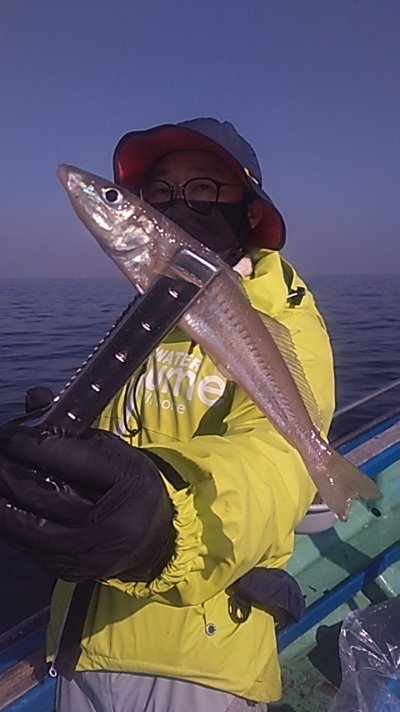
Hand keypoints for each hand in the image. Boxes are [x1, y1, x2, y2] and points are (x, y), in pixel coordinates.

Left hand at [0, 427, 174, 581]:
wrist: (157, 536)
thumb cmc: (128, 485)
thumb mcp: (110, 450)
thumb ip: (71, 428)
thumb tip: (34, 396)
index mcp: (128, 481)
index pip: (75, 461)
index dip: (34, 447)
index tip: (6, 436)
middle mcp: (114, 522)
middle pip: (48, 497)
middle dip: (10, 476)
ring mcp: (95, 553)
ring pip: (33, 530)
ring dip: (3, 506)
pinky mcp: (77, 570)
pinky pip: (34, 550)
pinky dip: (12, 529)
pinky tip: (2, 510)